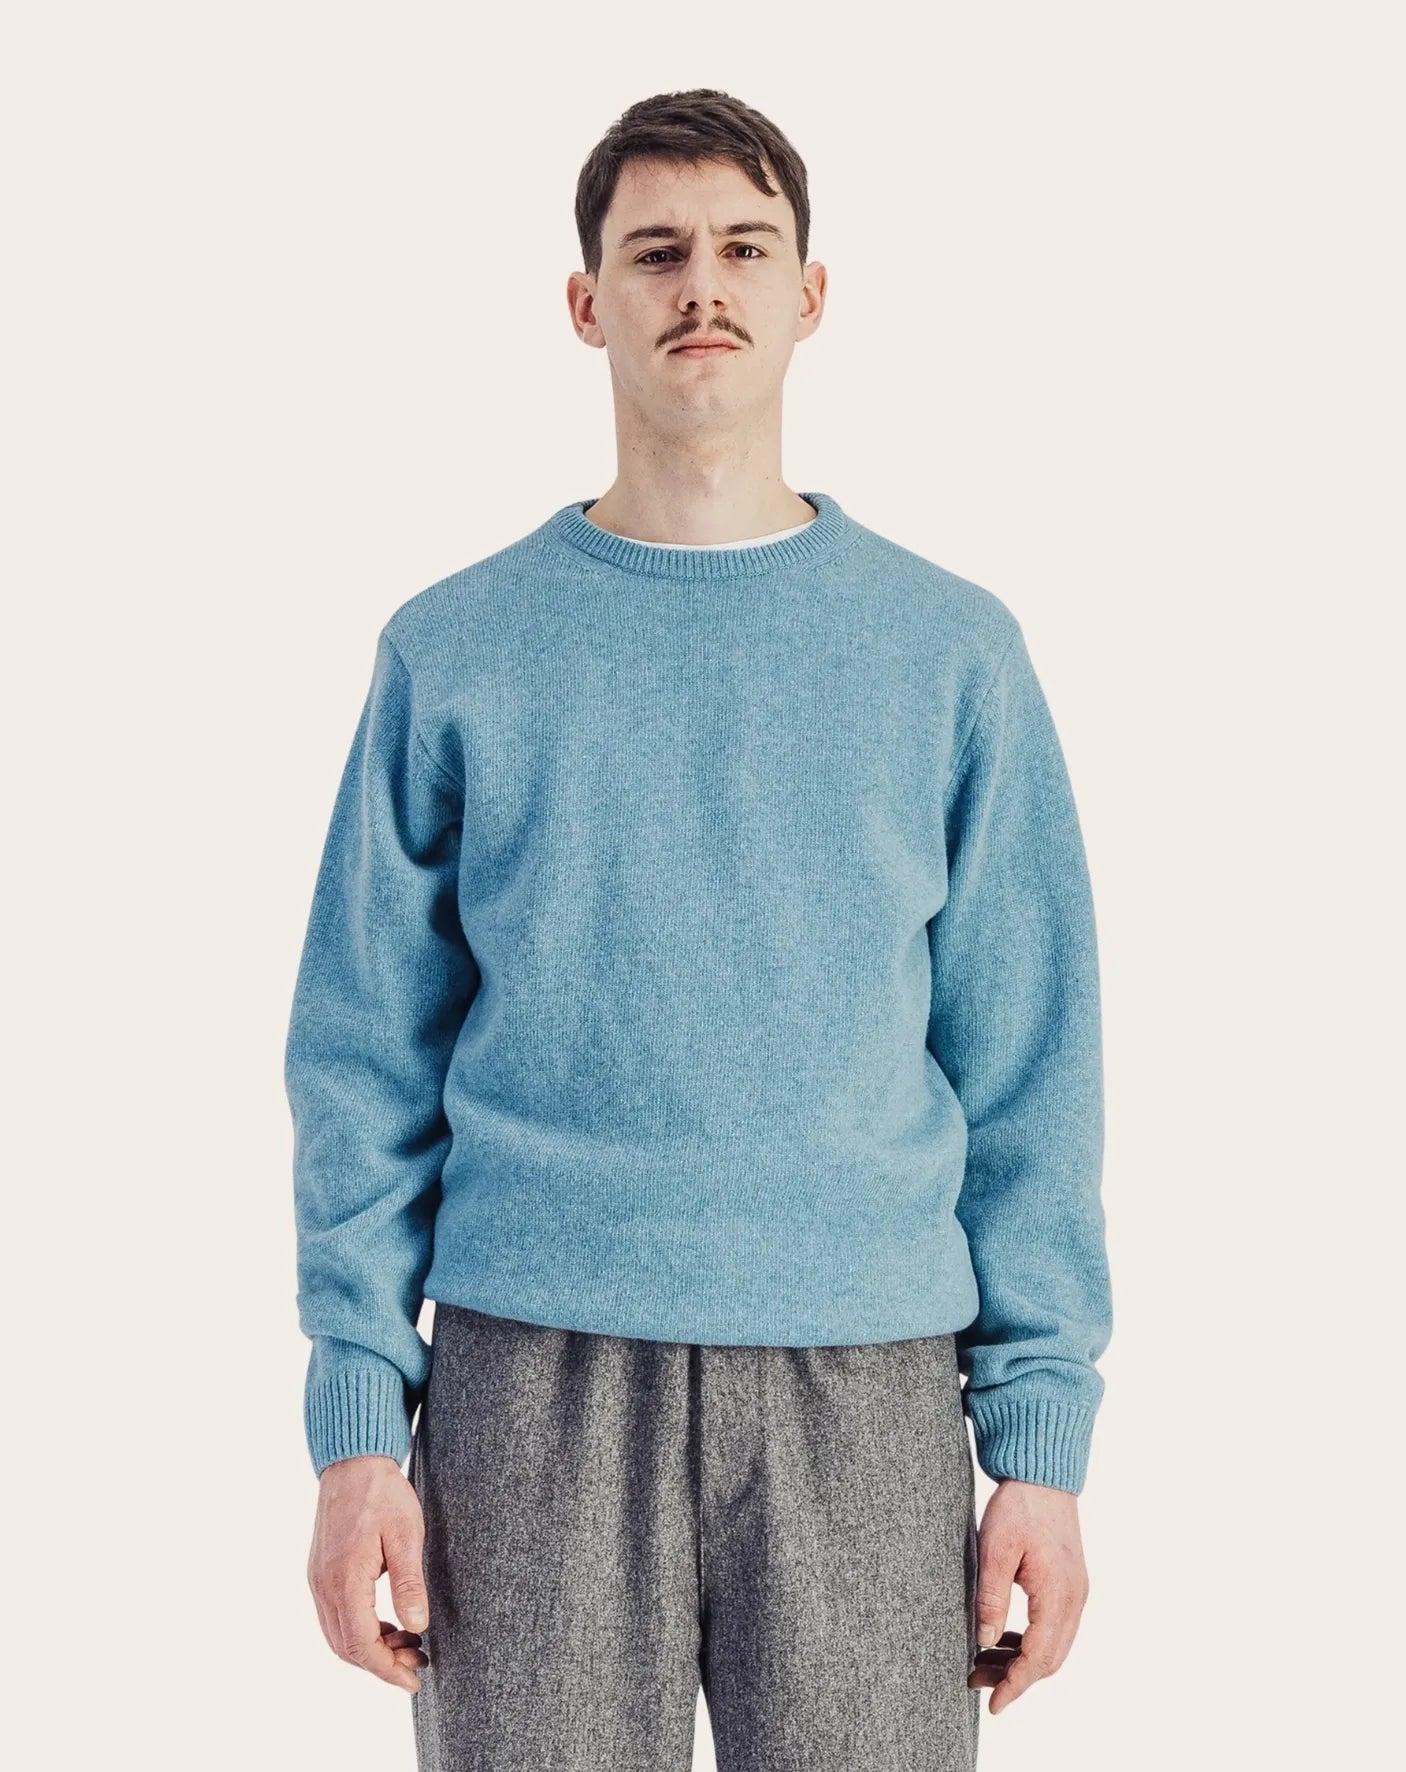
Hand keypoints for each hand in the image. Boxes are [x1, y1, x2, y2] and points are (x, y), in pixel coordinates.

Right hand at [307, 1453, 429, 1694]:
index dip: (387, 1670)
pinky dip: (361, 1631)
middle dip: (383, 1664)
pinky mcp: (320, 1573)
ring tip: (410, 1644)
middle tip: (419, 1661)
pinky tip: (390, 1624)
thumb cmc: (382, 1493)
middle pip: (346, 1649)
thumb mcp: (406, 1534)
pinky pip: (336, 1617)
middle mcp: (324, 1586)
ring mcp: (318, 1580)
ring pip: (338, 1636)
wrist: (352, 1461)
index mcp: (345, 1580)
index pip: (361, 1645)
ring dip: (371, 1649)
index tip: (414, 1680)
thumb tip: (417, 1627)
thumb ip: (409, 1582)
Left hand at [967, 1477, 1088, 1715]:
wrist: (1043, 1474)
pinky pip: (1056, 1627)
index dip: (1014, 1685)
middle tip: (976, 1680)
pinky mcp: (1070, 1583)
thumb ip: (991, 1598)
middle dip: (1014, 1677)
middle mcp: (1074, 1599)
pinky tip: (1005, 1639)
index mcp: (1057, 1595)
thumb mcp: (994, 1549)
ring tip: (984, 1662)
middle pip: (1049, 1660)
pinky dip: (1031, 1641)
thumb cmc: (1019, 1507)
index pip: (1037, 1658)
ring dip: (1022, 1660)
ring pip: (1054, 1646)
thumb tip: (985, 1642)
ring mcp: (1076, 1592)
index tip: (992, 1704)